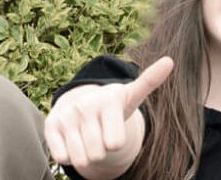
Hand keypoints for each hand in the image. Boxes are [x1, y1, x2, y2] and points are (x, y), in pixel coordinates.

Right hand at [45, 57, 173, 173]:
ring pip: (81, 158)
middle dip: (101, 150)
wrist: (77, 101)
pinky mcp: (50, 126)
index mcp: (109, 99)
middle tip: (99, 133)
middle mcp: (85, 106)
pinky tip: (72, 139)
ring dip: (85, 154)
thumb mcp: (131, 95)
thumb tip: (169, 61)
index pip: (116, 143)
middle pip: (98, 153)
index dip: (116, 142)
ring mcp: (66, 116)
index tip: (112, 127)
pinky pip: (63, 158)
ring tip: (87, 136)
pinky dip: (69, 155)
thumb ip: (150, 81)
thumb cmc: (111, 105)